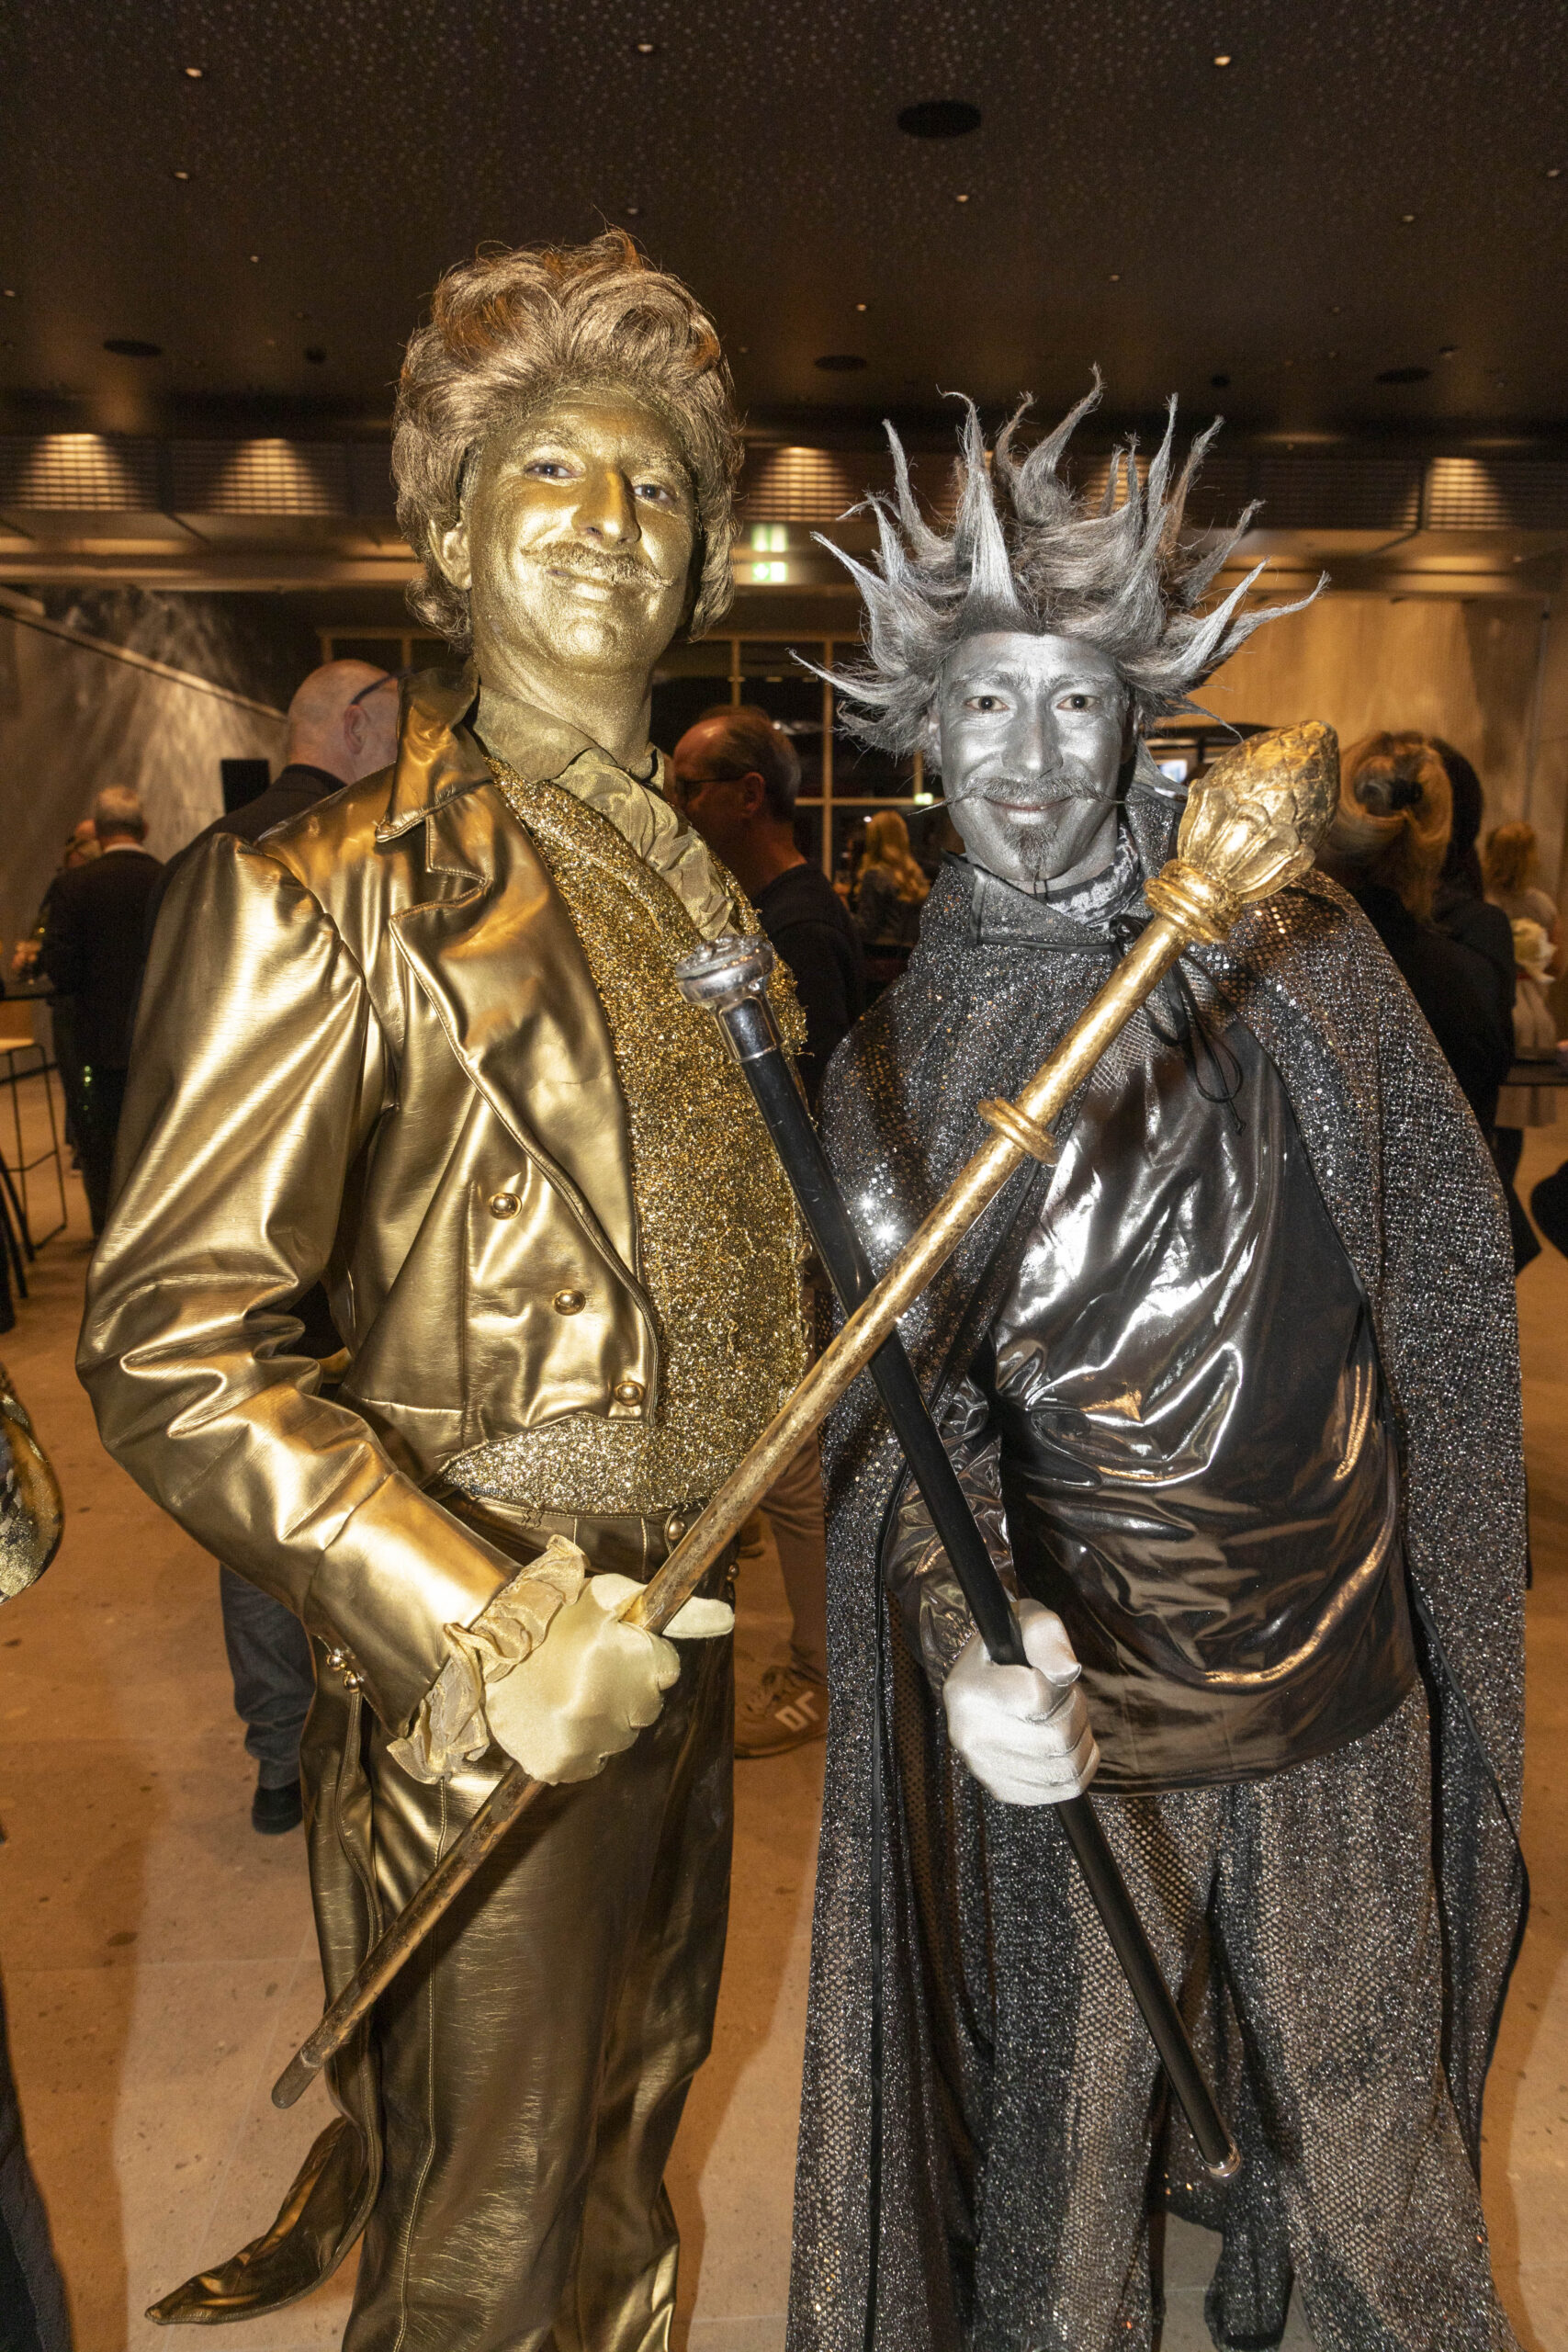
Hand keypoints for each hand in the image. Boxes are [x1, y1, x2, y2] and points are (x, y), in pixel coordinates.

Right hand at [480, 1571, 731, 1785]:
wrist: (485, 1640)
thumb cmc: (555, 1613)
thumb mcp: (616, 1596)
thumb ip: (678, 1612)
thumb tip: (727, 1618)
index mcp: (628, 1657)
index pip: (666, 1671)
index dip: (642, 1657)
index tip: (616, 1649)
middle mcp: (610, 1702)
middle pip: (647, 1707)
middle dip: (626, 1689)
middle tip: (589, 1669)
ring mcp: (584, 1738)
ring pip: (620, 1737)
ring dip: (604, 1719)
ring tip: (570, 1691)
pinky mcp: (560, 1764)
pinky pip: (589, 1763)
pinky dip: (579, 1746)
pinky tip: (558, 1717)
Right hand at [942, 1598, 1098, 1804]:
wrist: (983, 1682)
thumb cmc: (1008, 1648)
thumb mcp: (1025, 1621)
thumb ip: (1045, 1635)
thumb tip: (1067, 1670)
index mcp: (967, 1690)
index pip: (1038, 1699)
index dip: (1063, 1686)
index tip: (1055, 1675)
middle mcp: (969, 1736)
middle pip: (1056, 1738)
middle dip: (1076, 1713)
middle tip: (1066, 1698)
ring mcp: (984, 1769)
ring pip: (1065, 1768)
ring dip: (1081, 1740)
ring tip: (1065, 1719)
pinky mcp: (1003, 1789)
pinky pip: (1064, 1789)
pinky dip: (1080, 1767)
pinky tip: (1066, 1746)